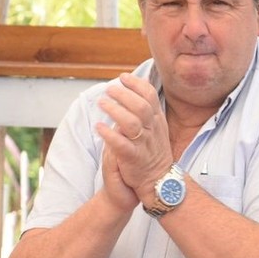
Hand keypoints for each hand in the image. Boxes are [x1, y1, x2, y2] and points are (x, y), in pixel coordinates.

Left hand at [96, 73, 172, 203]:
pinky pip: (122, 144)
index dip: (136, 84)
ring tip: (102, 103)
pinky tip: (99, 127)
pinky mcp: (134, 158)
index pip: (150, 96)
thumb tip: (138, 85)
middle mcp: (152, 130)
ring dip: (115, 111)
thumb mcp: (156, 127)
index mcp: (156, 120)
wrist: (159, 180)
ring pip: (132, 123)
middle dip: (124, 95)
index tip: (123, 77)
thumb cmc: (153, 151)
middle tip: (109, 89)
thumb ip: (147, 108)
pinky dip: (109, 134)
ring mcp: (143, 144)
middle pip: (141, 106)